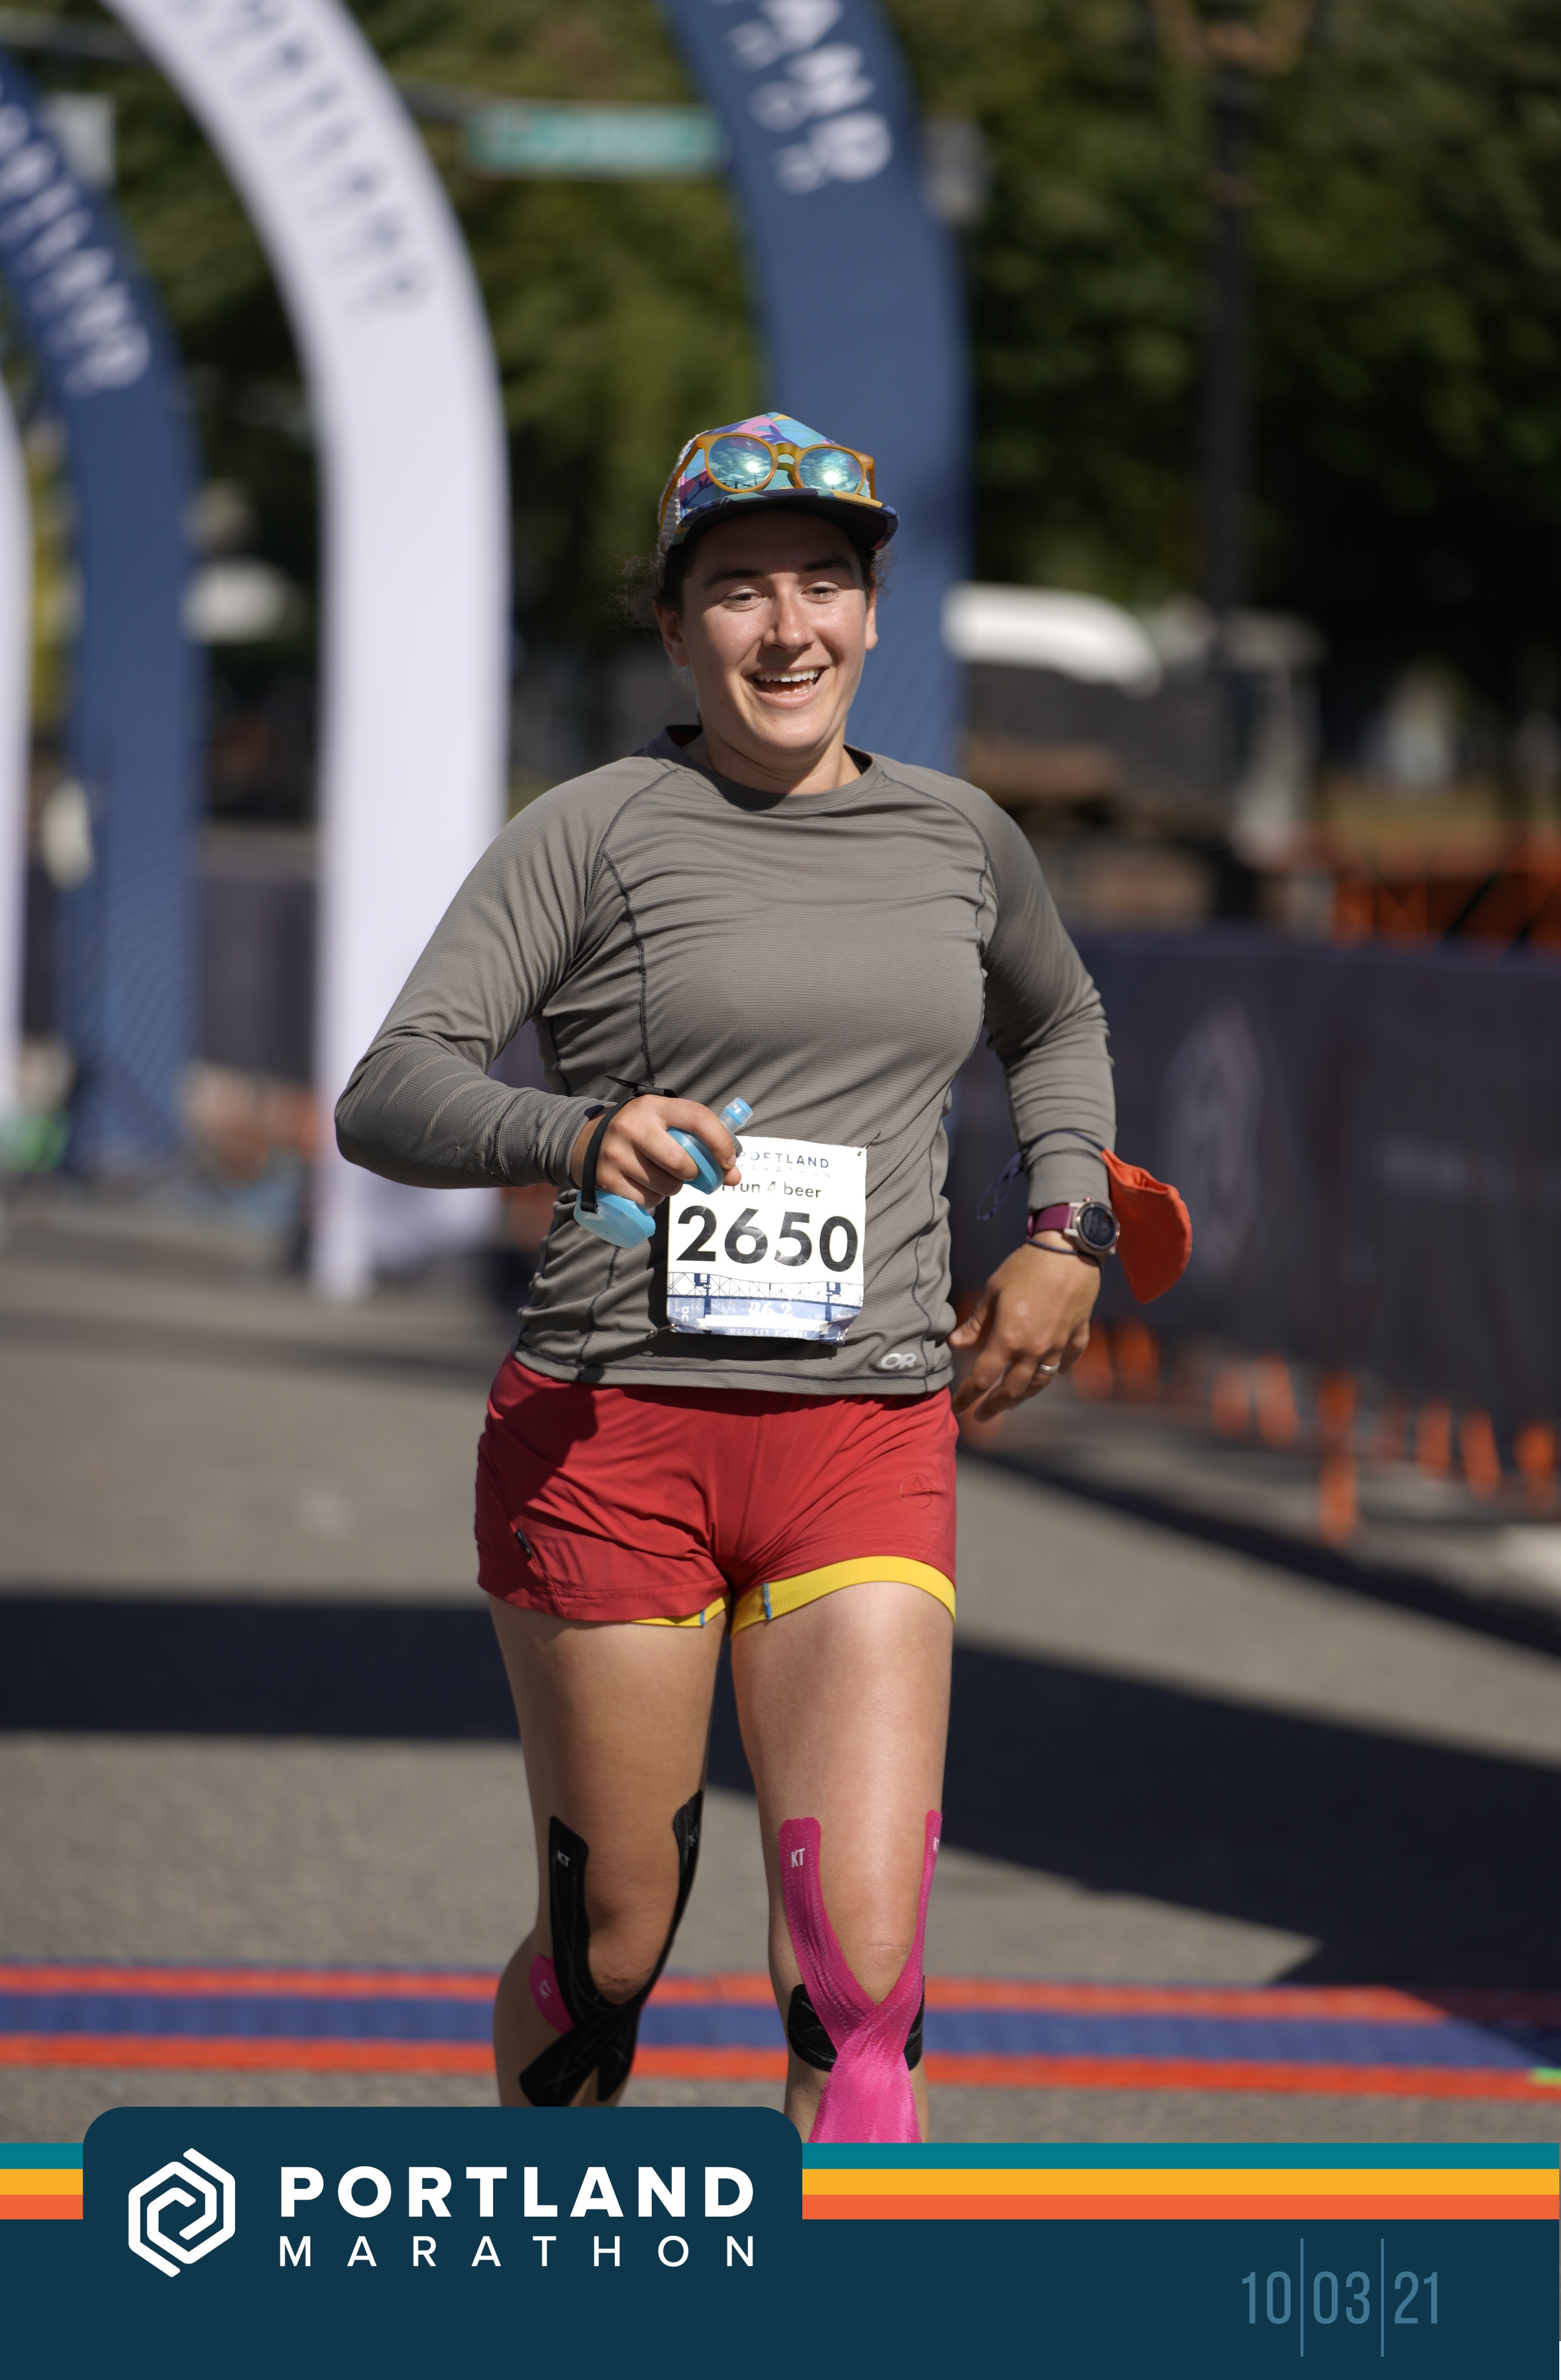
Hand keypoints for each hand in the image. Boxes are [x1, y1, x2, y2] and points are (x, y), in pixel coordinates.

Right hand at [569, 1096, 742, 1211]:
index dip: (720, 1143)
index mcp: (654, 1107)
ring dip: (672, 1188)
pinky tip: (643, 1185)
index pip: (698, 1118)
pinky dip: (653, 1199)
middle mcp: (633, 1127)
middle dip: (694, 1175)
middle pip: (682, 1164)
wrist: (584, 1141)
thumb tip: (734, 1176)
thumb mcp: (664, 1123)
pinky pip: (647, 1200)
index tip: (728, 1162)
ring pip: (666, 1186)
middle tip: (689, 1174)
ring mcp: (616, 1154)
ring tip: (660, 1175)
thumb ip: (700, 1142)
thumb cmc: (640, 1132)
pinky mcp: (606, 1179)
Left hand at [949, 1235, 1101, 1420]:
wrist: (1069, 1250)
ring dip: (1024, 1395)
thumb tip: (954, 1342)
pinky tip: (1053, 1372)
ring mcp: (1059, 1345)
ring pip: (1041, 1382)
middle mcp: (1034, 1349)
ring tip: (1013, 1400)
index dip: (968, 1396)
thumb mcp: (993, 1291)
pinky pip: (1068, 1361)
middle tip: (983, 1415)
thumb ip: (975, 1323)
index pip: (983, 1378)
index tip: (959, 1408)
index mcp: (1008, 1339)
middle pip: (1013, 1390)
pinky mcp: (1078, 1335)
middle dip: (995, 1406)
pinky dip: (1059, 1370)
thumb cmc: (1026, 1266)